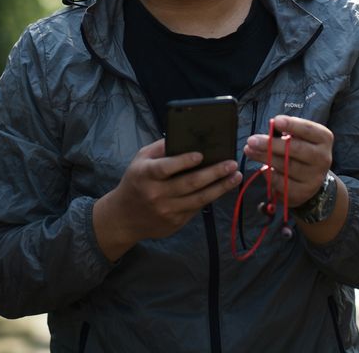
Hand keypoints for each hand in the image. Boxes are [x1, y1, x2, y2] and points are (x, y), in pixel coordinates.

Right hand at [93, 138, 241, 260]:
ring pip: (199, 199)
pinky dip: (211, 197)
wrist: (123, 217)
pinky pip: (197, 208)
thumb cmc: (135, 181)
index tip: (201, 154)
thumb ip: (160, 148)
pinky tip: (222, 187)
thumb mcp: (140, 160)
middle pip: (189, 183)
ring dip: (220, 187)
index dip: (184, 161)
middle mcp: (156, 194)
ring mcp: (167, 210)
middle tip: (231, 164)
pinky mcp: (175, 222)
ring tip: (235, 176)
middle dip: (214, 173)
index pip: (166, 168)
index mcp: (146, 175)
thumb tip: (185, 136)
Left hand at [243, 115, 332, 208]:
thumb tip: (270, 128)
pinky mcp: (304, 192)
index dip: (292, 125)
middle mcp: (323, 158)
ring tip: (250, 151)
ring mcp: (315, 177)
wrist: (310, 179)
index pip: (309, 129)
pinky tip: (262, 169)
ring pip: (286, 166)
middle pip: (296, 149)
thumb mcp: (299, 137)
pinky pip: (282, 183)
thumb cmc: (300, 150)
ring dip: (265, 158)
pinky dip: (269, 175)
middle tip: (252, 140)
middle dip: (271, 144)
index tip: (275, 121)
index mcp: (324, 139)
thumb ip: (287, 131)